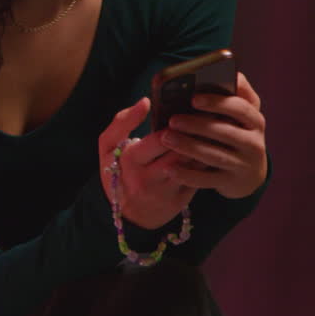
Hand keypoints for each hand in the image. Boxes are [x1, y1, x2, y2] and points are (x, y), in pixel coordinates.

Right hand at [98, 97, 196, 228]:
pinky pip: (198, 178)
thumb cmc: (117, 171)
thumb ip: (122, 121)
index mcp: (130, 161)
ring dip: (201, 148)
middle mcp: (148, 179)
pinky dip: (203, 164)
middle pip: (179, 152)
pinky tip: (207, 153)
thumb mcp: (108, 146)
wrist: (125, 214)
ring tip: (205, 135)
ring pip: (192, 165)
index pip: (160, 139)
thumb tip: (145, 101)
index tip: (180, 117)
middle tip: (200, 123)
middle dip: (191, 136)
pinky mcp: (180, 202)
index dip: (174, 126)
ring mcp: (165, 192)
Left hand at [159, 72, 267, 198]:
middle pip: (224, 132)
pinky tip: (169, 168)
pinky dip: (188, 175)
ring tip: (166, 138)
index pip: (240, 108)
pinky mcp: (232, 183)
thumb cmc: (236, 131)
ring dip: (188, 147)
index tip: (193, 98)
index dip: (217, 102)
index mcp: (255, 120)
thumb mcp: (239, 112)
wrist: (249, 172)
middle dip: (196, 125)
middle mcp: (254, 143)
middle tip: (172, 120)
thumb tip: (221, 73)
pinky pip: (207, 180)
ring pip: (214, 156)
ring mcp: (244, 165)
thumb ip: (232, 92)